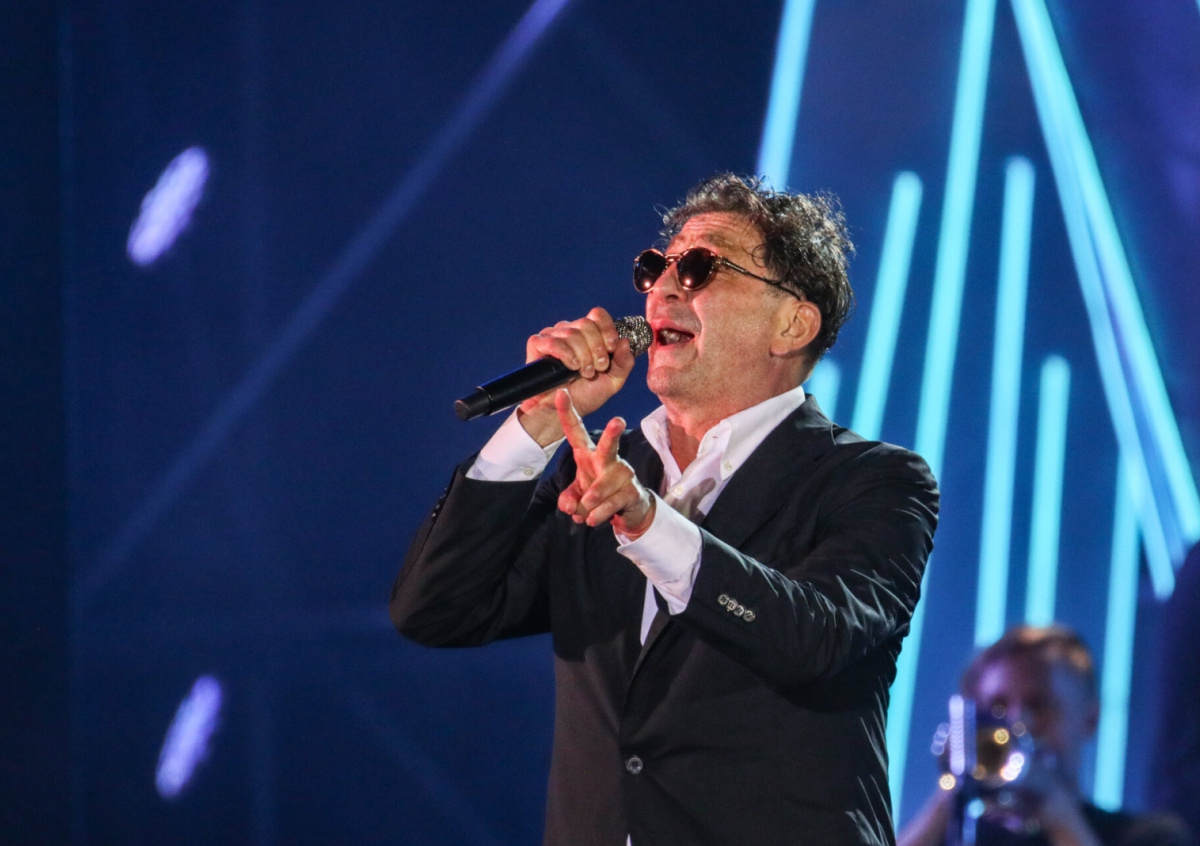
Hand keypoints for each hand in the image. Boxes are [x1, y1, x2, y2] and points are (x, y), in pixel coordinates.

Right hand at [516, 307, 634, 445]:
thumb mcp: (613, 381)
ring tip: (584, 373)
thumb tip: (624, 341)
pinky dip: (565, 354)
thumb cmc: (586, 395)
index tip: (611, 348)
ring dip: (583, 356)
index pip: (597, 315)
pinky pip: (552, 342)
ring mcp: (552, 336)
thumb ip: (624, 362)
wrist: (562, 411)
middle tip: (598, 368)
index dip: (607, 329)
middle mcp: (570, 331)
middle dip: (596, 348)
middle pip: (586, 323)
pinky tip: (571, 367)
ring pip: (571, 333)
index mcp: (588, 334)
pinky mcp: (537, 344)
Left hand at [554, 390, 654, 535]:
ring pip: (600, 488)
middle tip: (618, 421)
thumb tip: (570, 507)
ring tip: (586, 513)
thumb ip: (568, 499)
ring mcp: (623, 473)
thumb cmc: (599, 494)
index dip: (567, 413)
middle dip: (613, 434)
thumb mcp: (577, 497)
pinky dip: (598, 515)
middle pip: (608, 445)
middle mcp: (607, 459)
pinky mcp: (632, 490)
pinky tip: (595, 519)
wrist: (628, 510)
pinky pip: (609, 504)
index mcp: (588, 454)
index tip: (560, 392)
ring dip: (589, 504)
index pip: (576, 431)